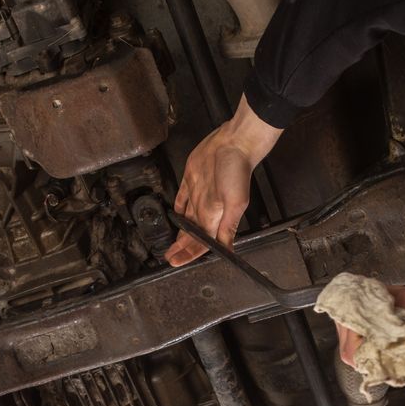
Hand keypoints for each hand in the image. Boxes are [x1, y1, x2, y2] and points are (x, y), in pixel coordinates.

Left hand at [169, 95, 283, 265]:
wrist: (234, 143)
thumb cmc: (236, 172)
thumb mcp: (236, 203)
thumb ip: (228, 228)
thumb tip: (227, 251)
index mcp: (214, 216)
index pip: (200, 242)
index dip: (188, 254)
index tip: (176, 262)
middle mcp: (205, 208)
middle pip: (191, 234)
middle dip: (181, 248)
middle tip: (168, 258)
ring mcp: (198, 194)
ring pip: (186, 220)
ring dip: (179, 233)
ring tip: (172, 244)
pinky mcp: (192, 180)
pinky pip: (183, 199)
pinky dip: (179, 209)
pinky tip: (175, 216)